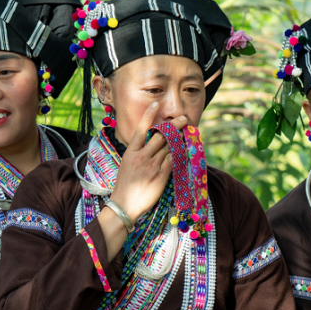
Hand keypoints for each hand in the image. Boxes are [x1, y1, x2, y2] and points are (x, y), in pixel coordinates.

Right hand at [109, 102, 187, 221]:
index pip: (141, 129)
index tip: (157, 104)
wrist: (124, 205)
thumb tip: (152, 143)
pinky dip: (179, 155)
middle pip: (160, 136)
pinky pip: (173, 161)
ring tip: (186, 134)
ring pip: (169, 147)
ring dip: (179, 140)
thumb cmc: (125, 186)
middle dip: (174, 126)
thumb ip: (138, 153)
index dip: (149, 115)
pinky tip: (184, 151)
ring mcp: (152, 166)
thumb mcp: (126, 165)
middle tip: (184, 119)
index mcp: (131, 152)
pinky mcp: (161, 176)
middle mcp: (141, 156)